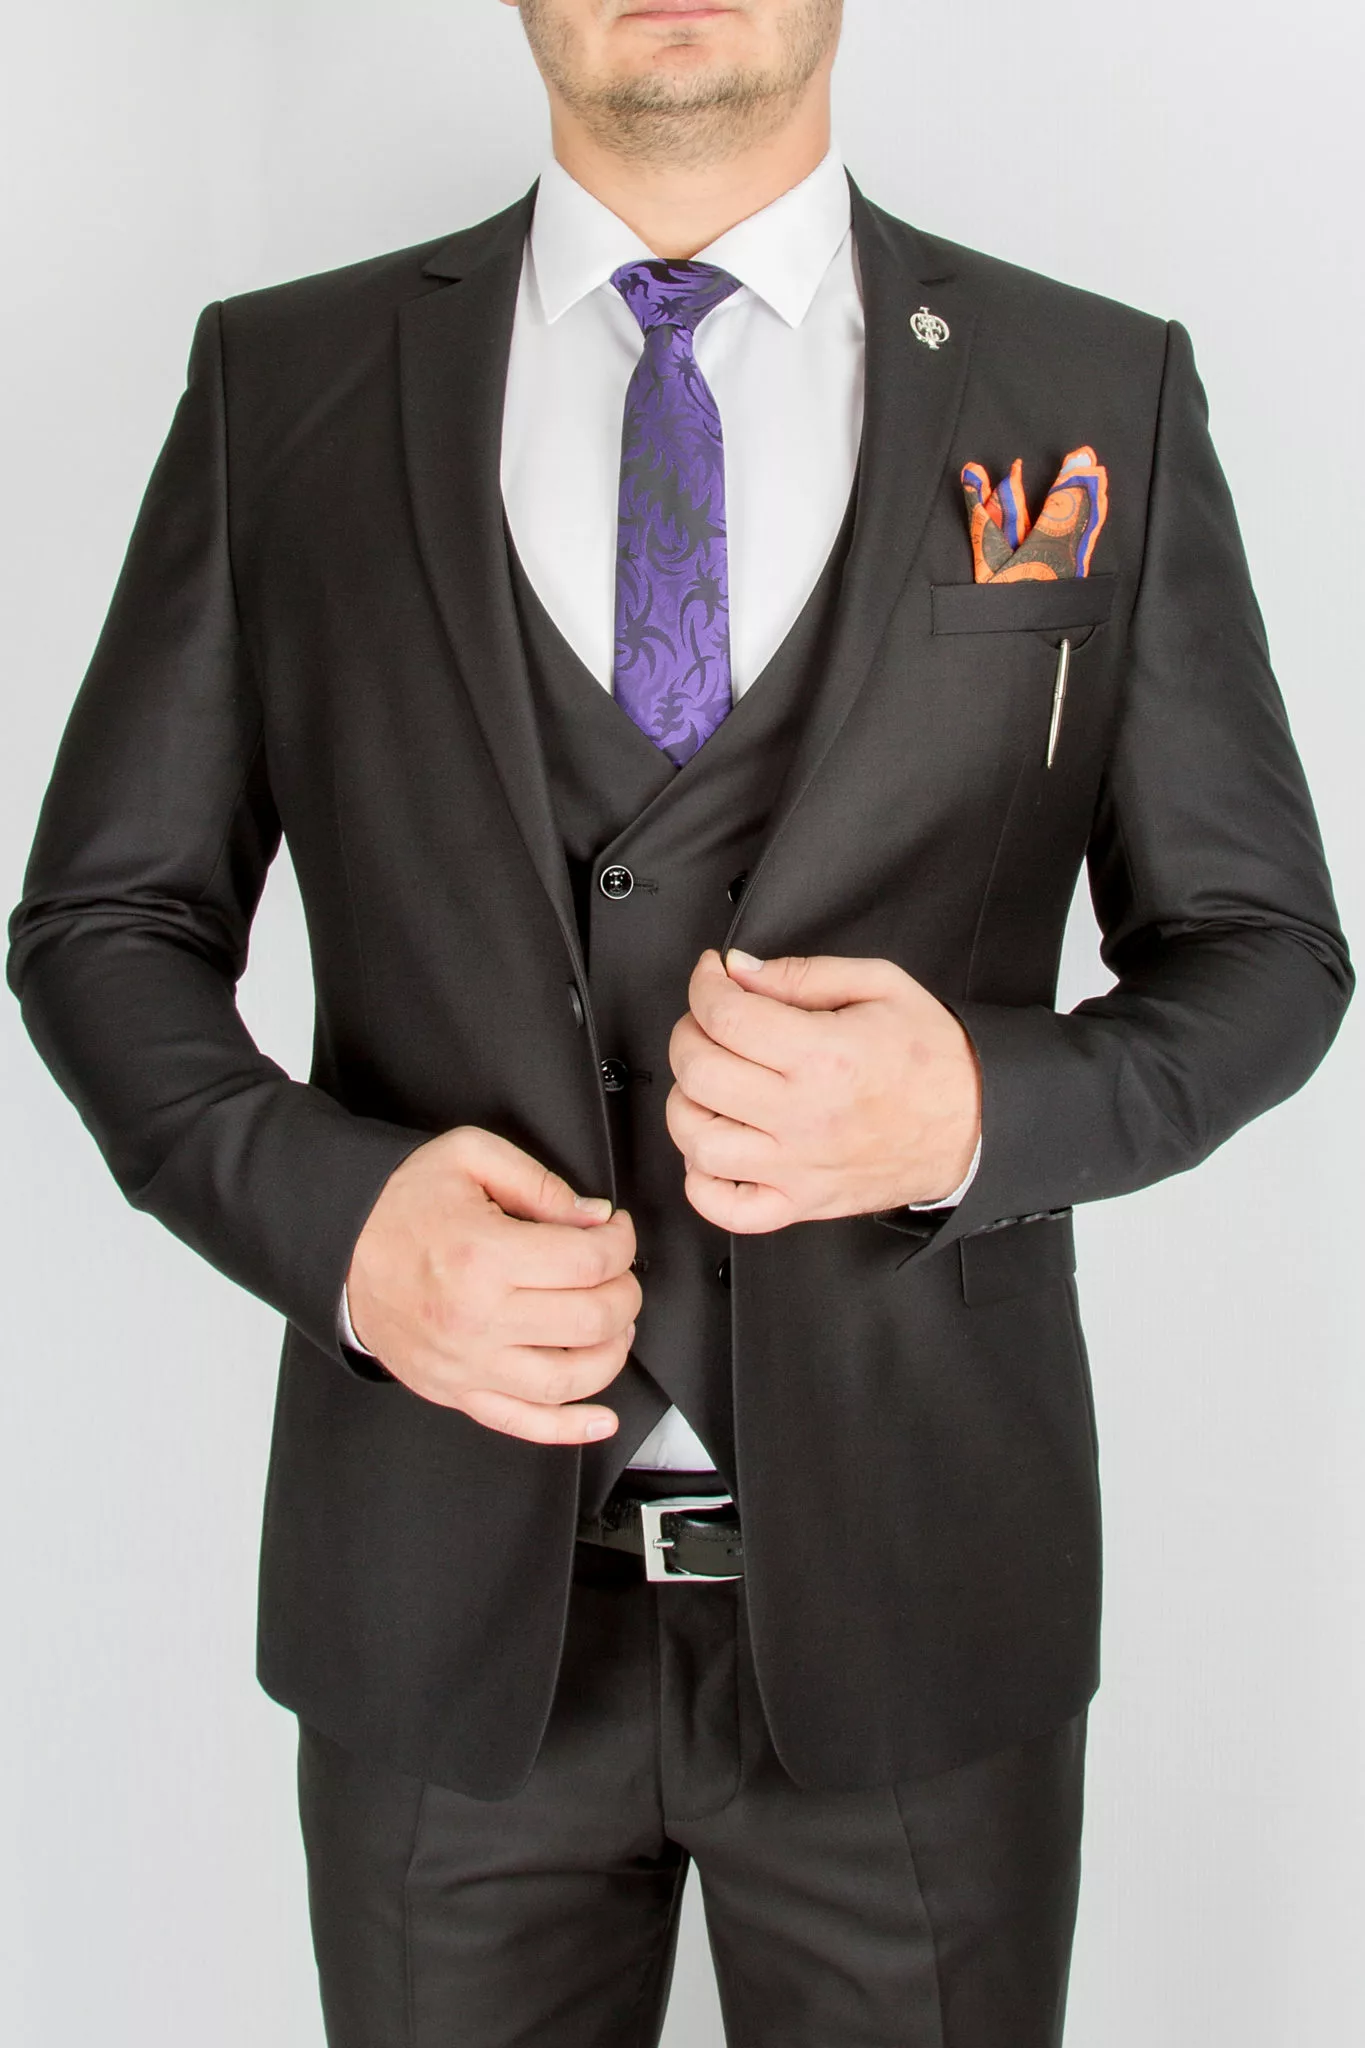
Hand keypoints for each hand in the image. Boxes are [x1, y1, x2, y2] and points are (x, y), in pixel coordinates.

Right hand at [345, 1127, 639, 1444]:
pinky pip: (524, 1423)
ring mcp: (468, 1364)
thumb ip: (538, 1182)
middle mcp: (477, 1318)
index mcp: (483, 1255)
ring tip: (614, 1325)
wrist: (339, 1249)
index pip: (589, 1261)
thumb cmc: (400, 1206)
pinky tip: (601, 1416)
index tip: (616, 1232)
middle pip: (592, 1319)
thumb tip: (592, 1218)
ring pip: (570, 1378)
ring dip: (612, 1352)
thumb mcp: (468, 1158)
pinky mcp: (457, 1392)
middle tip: (618, 1273)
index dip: (620, 1242)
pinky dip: (571, 1427)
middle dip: (624, 1291)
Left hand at [666, 950, 981, 1233]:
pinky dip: (702, 1180)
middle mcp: (804, 1115)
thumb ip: (801, 974)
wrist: (975, 1124)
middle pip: (699, 1073)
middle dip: (689, 1033)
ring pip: (697, 1141)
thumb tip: (739, 971)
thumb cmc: (933, 1058)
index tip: (712, 976)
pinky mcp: (800, 1203)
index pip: (725, 1015)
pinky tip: (717, 1147)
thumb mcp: (880, 986)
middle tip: (710, 1022)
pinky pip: (724, 1207)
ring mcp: (797, 1167)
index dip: (703, 985)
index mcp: (824, 1056)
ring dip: (688, 1103)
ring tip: (712, 1084)